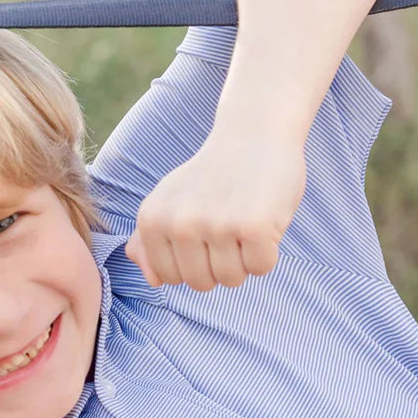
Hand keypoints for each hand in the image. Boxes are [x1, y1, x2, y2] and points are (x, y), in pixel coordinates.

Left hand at [124, 126, 305, 290]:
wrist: (254, 133)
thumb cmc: (213, 176)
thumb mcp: (170, 201)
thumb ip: (149, 241)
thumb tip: (153, 281)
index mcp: (153, 219)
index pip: (171, 278)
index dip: (194, 261)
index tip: (204, 229)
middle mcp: (179, 223)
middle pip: (201, 284)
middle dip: (220, 264)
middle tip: (228, 225)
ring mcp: (216, 225)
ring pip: (232, 280)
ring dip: (244, 259)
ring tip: (244, 222)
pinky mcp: (253, 227)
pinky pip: (261, 268)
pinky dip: (268, 251)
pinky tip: (263, 221)